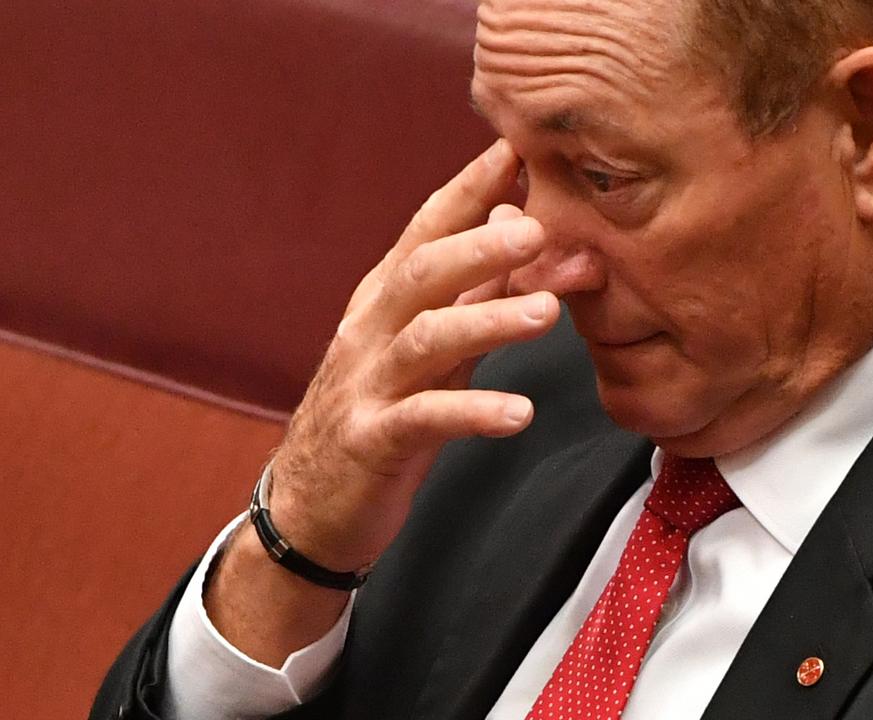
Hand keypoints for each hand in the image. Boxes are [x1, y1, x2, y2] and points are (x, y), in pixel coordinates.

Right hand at [267, 140, 558, 572]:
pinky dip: (473, 411)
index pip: (427, 229)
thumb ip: (473, 293)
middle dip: (480, 245)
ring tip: (547, 312)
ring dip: (488, 320)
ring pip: (426, 338)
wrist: (309, 505)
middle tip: (539, 228)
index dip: (468, 189)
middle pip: (422, 273)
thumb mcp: (430, 349)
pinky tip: (519, 413)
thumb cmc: (380, 413)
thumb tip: (519, 226)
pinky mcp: (373, 441)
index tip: (515, 149)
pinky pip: (424, 420)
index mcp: (385, 300)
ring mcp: (368, 385)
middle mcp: (371, 331)